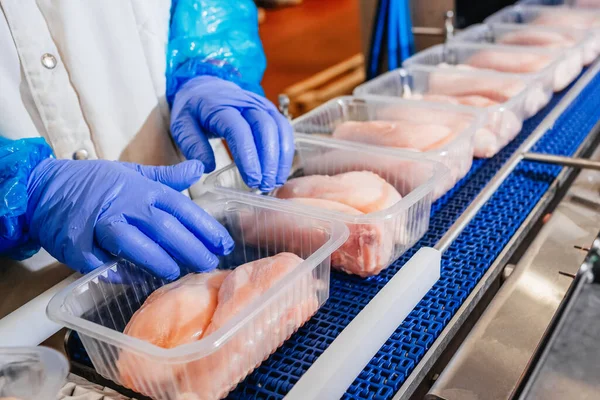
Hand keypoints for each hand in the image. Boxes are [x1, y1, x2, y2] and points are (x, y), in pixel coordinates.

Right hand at [26, 159, 232, 278]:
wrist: (44, 187)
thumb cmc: (96, 183)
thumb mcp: (134, 172)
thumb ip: (168, 176)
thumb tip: (200, 167)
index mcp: (143, 188)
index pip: (182, 208)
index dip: (206, 228)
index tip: (224, 244)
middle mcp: (125, 204)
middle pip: (164, 228)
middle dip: (191, 248)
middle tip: (210, 264)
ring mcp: (100, 225)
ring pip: (135, 243)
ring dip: (159, 260)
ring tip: (177, 273)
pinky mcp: (79, 246)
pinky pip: (105, 263)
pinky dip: (124, 272)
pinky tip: (141, 279)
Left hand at [170, 76, 293, 191]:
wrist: (207, 88)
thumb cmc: (195, 111)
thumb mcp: (182, 126)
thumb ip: (192, 145)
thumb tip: (207, 167)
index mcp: (220, 105)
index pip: (239, 130)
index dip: (248, 156)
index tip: (251, 179)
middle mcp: (245, 102)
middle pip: (264, 128)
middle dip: (268, 160)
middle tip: (265, 185)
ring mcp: (261, 104)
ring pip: (278, 128)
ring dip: (280, 157)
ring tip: (274, 182)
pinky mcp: (271, 110)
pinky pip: (284, 129)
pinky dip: (285, 151)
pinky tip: (280, 170)